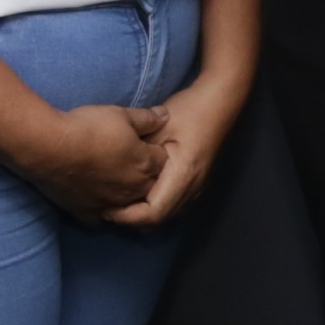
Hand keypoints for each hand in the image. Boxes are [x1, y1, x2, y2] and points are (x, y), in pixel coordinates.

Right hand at [26, 101, 167, 219]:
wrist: (50, 148)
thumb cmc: (89, 127)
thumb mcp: (121, 114)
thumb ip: (147, 118)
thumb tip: (165, 116)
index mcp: (145, 164)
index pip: (163, 161)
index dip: (156, 151)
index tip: (146, 144)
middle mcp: (133, 189)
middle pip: (151, 186)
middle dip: (147, 176)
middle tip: (132, 162)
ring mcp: (112, 204)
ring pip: (130, 206)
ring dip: (128, 196)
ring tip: (117, 182)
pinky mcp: (89, 212)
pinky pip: (102, 218)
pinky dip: (102, 210)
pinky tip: (97, 200)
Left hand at [115, 82, 246, 227]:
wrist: (218, 104)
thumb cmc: (188, 111)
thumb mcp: (157, 126)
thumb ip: (139, 151)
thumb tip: (113, 170)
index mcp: (183, 175)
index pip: (154, 213)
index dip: (128, 216)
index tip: (106, 208)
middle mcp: (192, 189)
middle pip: (159, 220)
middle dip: (132, 219)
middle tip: (105, 207)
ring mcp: (196, 189)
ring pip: (166, 216)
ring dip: (142, 215)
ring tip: (118, 203)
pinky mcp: (194, 185)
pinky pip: (171, 206)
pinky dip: (152, 206)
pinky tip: (136, 194)